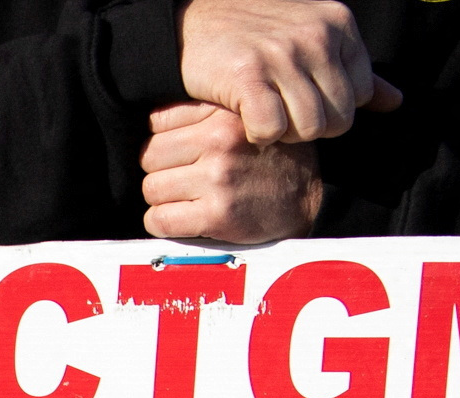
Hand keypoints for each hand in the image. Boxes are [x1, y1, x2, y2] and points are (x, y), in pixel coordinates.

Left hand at [141, 100, 325, 243]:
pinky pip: (159, 220)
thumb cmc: (269, 157)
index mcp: (224, 112)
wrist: (310, 198)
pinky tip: (183, 218)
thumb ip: (206, 112)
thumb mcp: (246, 117)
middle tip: (184, 176)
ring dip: (163, 198)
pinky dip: (162, 223)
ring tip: (188, 197)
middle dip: (161, 169)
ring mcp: (218, 177)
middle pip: (149, 155)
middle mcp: (221, 140)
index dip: (165, 139)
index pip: (157, 121)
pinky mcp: (217, 214)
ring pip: (151, 188)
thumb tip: (151, 119)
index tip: (181, 150)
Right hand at [177, 0, 397, 143]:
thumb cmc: (255, 36)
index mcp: (338, 23)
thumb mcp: (313, 39)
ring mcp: (283, 54)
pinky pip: (272, 129)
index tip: (300, 100)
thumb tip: (394, 102)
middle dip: (309, 127)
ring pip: (308, 129)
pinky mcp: (248, 75)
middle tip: (282, 114)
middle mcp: (316, 35)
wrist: (193, 23)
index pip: (359, 95)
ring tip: (265, 117)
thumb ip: (355, 71)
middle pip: (337, 118)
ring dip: (284, 135)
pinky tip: (245, 120)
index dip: (329, 109)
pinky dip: (258, 136)